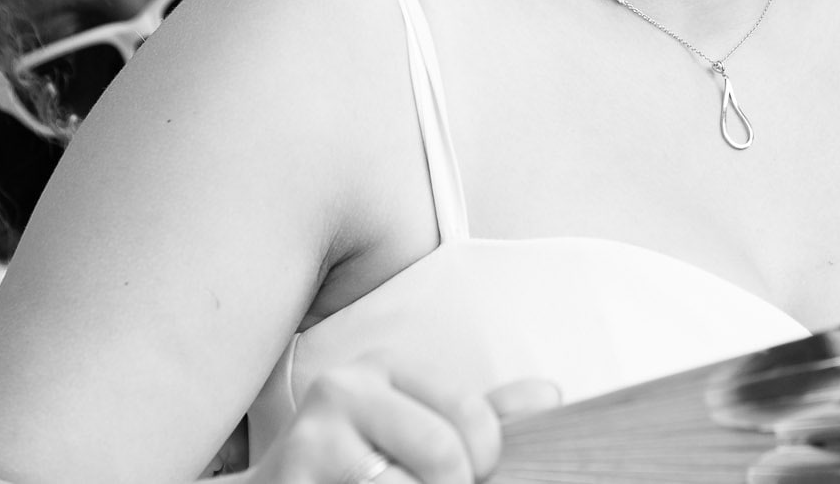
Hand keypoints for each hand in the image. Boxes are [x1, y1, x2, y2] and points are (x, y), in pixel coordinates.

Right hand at [245, 360, 559, 483]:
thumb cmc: (354, 465)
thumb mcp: (414, 427)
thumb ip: (477, 415)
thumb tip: (549, 395)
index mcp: (384, 367)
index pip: (469, 417)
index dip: (485, 461)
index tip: (473, 475)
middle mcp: (344, 389)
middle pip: (443, 458)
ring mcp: (312, 439)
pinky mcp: (289, 480)